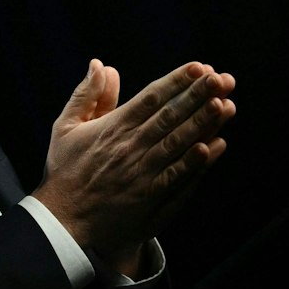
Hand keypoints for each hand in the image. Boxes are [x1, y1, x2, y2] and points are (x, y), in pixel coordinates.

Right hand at [31, 59, 235, 264]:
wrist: (62, 223)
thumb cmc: (66, 172)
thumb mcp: (65, 128)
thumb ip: (87, 96)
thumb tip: (101, 64)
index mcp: (112, 129)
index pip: (151, 98)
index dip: (177, 81)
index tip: (200, 67)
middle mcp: (130, 149)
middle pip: (170, 117)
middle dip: (198, 96)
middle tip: (223, 79)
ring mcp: (143, 175)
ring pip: (178, 144)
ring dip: (203, 124)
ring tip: (226, 105)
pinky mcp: (151, 199)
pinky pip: (178, 178)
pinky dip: (197, 163)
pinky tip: (216, 146)